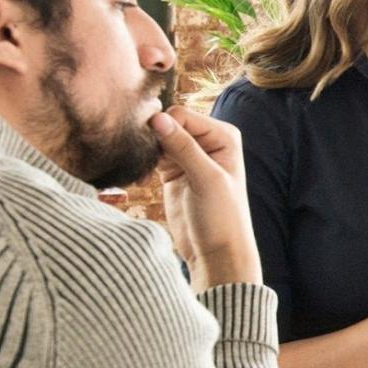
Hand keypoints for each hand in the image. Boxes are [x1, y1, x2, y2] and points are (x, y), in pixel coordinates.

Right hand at [151, 106, 261, 290]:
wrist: (216, 252)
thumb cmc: (222, 217)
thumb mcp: (206, 179)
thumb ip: (183, 147)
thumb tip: (157, 118)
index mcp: (223, 136)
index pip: (182, 115)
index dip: (166, 128)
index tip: (159, 149)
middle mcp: (207, 141)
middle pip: (167, 123)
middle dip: (155, 137)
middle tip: (151, 160)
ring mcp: (188, 156)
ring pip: (157, 138)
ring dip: (148, 149)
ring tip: (149, 169)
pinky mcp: (172, 171)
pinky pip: (152, 155)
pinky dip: (145, 161)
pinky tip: (144, 176)